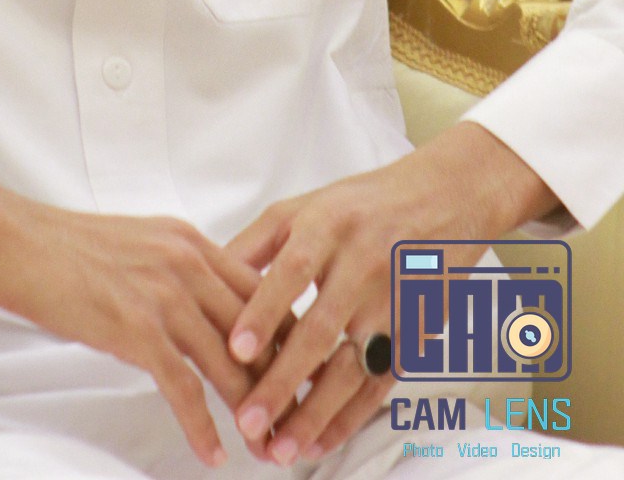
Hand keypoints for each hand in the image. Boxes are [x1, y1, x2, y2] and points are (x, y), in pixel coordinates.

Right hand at [0, 168, 270, 467]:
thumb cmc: (66, 247)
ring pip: (229, 364)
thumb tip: (204, 310)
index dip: (289, 337)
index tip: (306, 373)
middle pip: (257, 331)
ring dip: (252, 413)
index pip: (262, 292)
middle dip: (282, 382)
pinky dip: (202, 425)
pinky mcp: (134, 325)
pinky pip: (183, 387)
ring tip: (264, 448)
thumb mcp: (139, 244)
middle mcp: (186, 262)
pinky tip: (212, 452)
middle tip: (297, 422)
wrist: (15, 238)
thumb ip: (177, 270)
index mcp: (190, 241)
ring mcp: (162, 293)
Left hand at [221, 123, 558, 464]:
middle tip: (249, 422)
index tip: (235, 350)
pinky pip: (380, 383)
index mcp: (327, 225)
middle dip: (284, 381)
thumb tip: (206, 281)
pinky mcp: (415, 332)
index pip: (292, 271)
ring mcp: (393, 302)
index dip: (264, 311)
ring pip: (353, 367)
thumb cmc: (359, 206)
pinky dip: (352, 417)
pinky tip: (321, 440)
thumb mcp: (302, 207)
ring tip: (281, 448)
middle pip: (321, 330)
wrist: (442, 200)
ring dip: (317, 413)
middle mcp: (362, 264)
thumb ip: (255, 245)